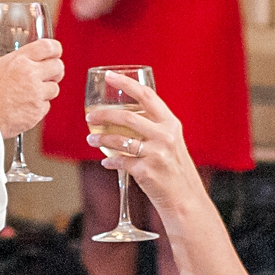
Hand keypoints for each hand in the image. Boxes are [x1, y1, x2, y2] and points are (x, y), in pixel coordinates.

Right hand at [0, 38, 63, 137]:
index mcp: (18, 60)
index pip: (48, 47)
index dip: (54, 48)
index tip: (54, 51)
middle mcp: (31, 75)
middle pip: (58, 66)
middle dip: (55, 69)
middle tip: (49, 72)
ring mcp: (36, 95)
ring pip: (54, 88)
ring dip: (47, 89)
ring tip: (33, 92)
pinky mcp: (37, 112)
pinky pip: (46, 106)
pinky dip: (39, 106)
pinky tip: (26, 106)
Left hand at [85, 70, 199, 212]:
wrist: (185, 199)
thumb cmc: (174, 169)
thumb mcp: (171, 142)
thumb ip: (154, 127)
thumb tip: (125, 114)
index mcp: (171, 124)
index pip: (147, 95)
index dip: (126, 84)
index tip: (109, 76)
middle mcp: (165, 136)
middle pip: (127, 117)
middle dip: (104, 115)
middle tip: (89, 116)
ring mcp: (156, 154)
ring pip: (120, 141)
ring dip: (101, 140)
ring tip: (90, 140)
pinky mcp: (146, 171)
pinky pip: (120, 162)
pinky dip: (110, 161)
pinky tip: (106, 162)